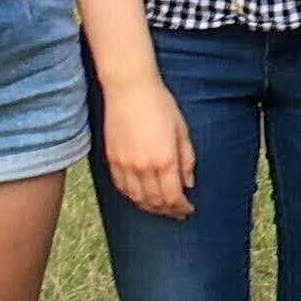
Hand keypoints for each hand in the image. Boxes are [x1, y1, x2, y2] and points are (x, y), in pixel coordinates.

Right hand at [101, 76, 196, 219]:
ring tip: (160, 208)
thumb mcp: (182, 130)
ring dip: (150, 207)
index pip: (173, 197)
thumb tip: (189, 183)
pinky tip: (140, 197)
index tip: (188, 209)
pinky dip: (132, 197)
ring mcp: (125, 165)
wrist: (129, 88)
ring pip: (136, 198)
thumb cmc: (160, 104)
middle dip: (168, 211)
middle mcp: (143, 167)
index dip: (181, 208)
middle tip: (177, 212)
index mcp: (165, 160)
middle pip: (155, 202)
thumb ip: (187, 159)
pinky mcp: (112, 159)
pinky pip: (121, 187)